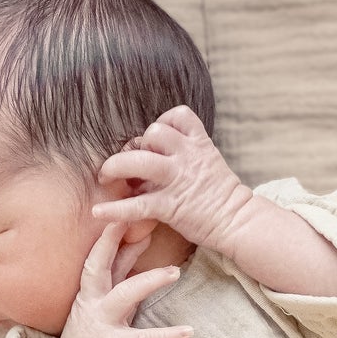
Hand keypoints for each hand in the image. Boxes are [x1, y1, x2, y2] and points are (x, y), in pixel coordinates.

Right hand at [48, 216, 193, 337]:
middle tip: (143, 219)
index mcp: (90, 290)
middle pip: (100, 264)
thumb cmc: (90, 337)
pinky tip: (188, 332)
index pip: (100, 254)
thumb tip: (137, 240)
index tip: (128, 205)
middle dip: (117, 241)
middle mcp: (92, 302)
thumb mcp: (103, 301)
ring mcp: (100, 324)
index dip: (112, 230)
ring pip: (124, 295)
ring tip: (175, 271)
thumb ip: (119, 274)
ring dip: (150, 280)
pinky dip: (166, 336)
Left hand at [90, 106, 252, 254]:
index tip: (153, 139)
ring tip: (105, 177)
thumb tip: (156, 151)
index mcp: (199, 144)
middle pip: (153, 133)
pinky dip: (114, 209)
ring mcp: (178, 180)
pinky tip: (98, 212)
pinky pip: (137, 205)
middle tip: (125, 162)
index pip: (177, 116)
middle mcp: (187, 157)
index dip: (162, 123)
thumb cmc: (220, 194)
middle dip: (135, 145)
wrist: (238, 221)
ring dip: (115, 167)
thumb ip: (186, 152)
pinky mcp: (171, 206)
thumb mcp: (209, 161)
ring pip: (139, 161)